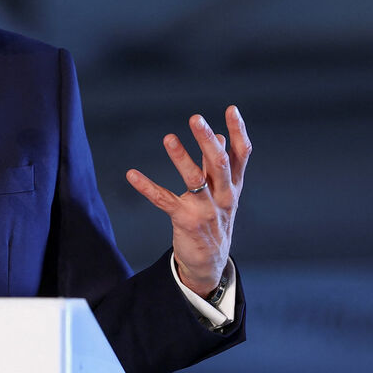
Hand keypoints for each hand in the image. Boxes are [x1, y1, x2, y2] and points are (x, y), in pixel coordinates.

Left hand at [125, 105, 250, 296]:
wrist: (210, 263)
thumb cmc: (215, 220)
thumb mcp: (223, 192)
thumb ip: (220, 165)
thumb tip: (219, 135)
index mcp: (233, 186)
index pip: (241, 155)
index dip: (238, 131)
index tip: (231, 109)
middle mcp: (223, 196)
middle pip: (219, 164)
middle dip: (207, 140)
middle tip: (195, 118)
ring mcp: (205, 209)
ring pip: (194, 179)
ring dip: (181, 157)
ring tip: (168, 138)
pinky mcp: (185, 221)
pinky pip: (163, 200)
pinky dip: (147, 187)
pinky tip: (132, 174)